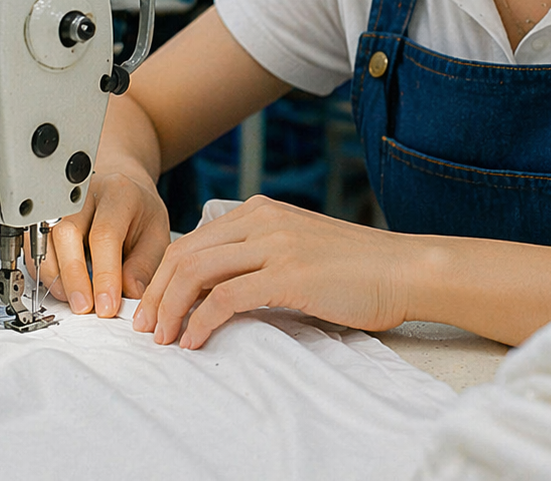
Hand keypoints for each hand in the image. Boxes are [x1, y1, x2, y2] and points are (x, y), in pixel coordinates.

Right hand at [32, 165, 170, 317]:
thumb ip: (143, 266)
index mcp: (118, 193)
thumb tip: (129, 294)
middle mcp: (84, 194)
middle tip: (85, 306)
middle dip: (74, 277)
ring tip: (75, 298)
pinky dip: (45, 274)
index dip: (104, 274)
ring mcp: (58, 204)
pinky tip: (63, 286)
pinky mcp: (41, 219)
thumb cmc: (139, 213)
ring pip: (43, 241)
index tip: (107, 305)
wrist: (123, 193)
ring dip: (56, 278)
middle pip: (66, 233)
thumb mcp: (156, 236)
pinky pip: (33, 249)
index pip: (105, 234)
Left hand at [132, 195, 412, 349]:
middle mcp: (262, 219)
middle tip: (145, 328)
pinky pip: (226, 297)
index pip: (193, 241)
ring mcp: (275, 243)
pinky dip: (201, 321)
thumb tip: (219, 288)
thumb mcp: (299, 246)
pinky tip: (195, 340)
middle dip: (157, 294)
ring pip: (198, 272)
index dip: (163, 276)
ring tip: (163, 338)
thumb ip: (261, 254)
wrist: (405, 269)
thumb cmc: (358, 268)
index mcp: (261, 210)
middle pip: (185, 254)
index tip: (153, 308)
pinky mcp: (288, 273)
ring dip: (172, 309)